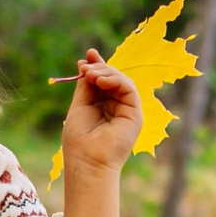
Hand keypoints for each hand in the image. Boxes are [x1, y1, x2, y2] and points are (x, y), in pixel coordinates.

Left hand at [59, 49, 140, 175]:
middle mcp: (118, 108)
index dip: (97, 66)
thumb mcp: (80, 105)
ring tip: (90, 75)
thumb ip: (85, 85)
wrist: (87, 161)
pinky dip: (115, 80)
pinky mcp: (136, 114)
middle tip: (85, 68)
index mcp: (104, 107)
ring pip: (122, 81)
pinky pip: (129, 88)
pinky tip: (100, 81)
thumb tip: (86, 63)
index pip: (104, 81)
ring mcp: (128, 111)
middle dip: (100, 68)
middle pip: (113, 78)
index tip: (88, 55)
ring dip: (106, 73)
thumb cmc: (79, 140)